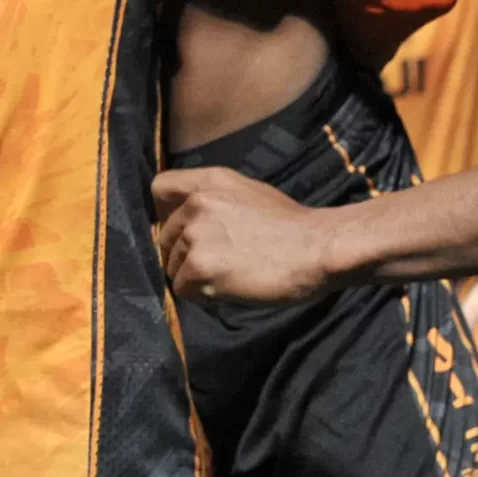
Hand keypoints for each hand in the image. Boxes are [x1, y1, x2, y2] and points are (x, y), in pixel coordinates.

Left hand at [153, 168, 336, 304]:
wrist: (316, 249)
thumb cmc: (292, 225)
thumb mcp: (250, 194)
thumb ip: (216, 202)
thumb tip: (193, 223)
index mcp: (210, 181)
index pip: (161, 188)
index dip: (166, 212)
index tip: (182, 229)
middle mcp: (197, 203)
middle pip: (166, 237)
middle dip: (186, 253)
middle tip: (221, 262)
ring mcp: (196, 236)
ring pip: (173, 266)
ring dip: (195, 276)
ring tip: (230, 275)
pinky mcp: (199, 268)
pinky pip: (183, 290)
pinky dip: (203, 295)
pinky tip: (230, 287)